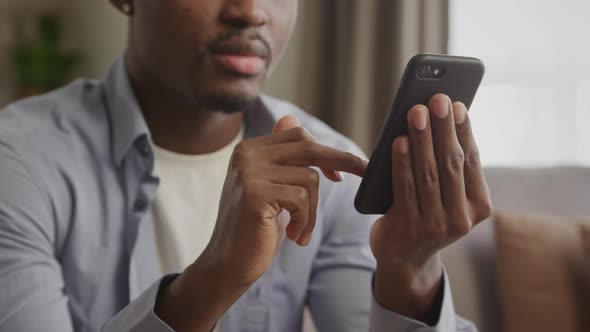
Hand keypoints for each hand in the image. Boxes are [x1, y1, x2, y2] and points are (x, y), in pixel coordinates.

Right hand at [156, 115, 366, 330]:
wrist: (228, 264)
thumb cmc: (254, 227)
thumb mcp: (269, 186)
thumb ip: (280, 156)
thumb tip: (291, 117)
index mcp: (248, 149)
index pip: (296, 135)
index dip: (324, 151)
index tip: (339, 174)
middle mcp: (246, 155)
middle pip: (307, 147)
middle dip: (341, 160)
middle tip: (365, 172)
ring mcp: (249, 173)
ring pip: (309, 178)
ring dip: (313, 211)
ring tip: (301, 231)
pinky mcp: (255, 195)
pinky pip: (302, 199)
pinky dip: (306, 221)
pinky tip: (296, 237)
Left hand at [370, 94, 491, 319]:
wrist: (404, 258)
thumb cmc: (425, 214)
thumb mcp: (446, 196)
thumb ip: (447, 168)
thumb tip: (437, 121)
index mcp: (479, 207)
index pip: (472, 161)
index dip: (464, 131)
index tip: (457, 104)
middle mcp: (462, 218)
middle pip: (451, 164)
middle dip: (443, 128)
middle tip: (437, 98)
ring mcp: (436, 226)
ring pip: (428, 173)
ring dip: (421, 139)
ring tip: (415, 112)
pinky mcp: (409, 228)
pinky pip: (405, 188)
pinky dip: (401, 163)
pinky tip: (398, 141)